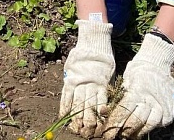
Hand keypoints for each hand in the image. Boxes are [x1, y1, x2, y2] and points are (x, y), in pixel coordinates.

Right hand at [60, 20, 115, 137]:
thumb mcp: (110, 75)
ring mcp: (78, 82)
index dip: (99, 119)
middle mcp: (89, 85)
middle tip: (88, 134)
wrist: (92, 43)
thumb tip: (106, 108)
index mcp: (101, 84)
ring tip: (76, 130)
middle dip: (88, 123)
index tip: (99, 129)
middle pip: (88, 108)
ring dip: (76, 118)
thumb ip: (106, 89)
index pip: (100, 105)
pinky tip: (63, 116)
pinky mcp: (69, 80)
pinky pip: (66, 95)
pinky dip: (64, 106)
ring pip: (76, 103)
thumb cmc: (104, 60)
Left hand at [102, 33, 173, 138]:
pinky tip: (141, 130)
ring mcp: (161, 106)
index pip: (123, 111)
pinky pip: (159, 124)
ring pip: (148, 124)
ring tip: (129, 136)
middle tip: (116, 135)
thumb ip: (117, 98)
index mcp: (137, 91)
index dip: (114, 123)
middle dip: (124, 130)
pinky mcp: (169, 111)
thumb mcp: (125, 82)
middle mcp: (150, 99)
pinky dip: (149, 128)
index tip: (107, 130)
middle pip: (135, 121)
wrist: (157, 66)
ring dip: (137, 132)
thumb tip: (103, 112)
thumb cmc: (136, 74)